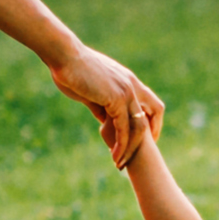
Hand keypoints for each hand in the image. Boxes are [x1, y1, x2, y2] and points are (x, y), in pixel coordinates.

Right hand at [51, 44, 163, 168]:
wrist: (64, 56)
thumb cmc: (71, 70)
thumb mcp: (91, 91)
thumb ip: (101, 106)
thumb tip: (104, 121)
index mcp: (128, 80)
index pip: (151, 103)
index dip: (151, 121)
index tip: (143, 138)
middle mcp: (132, 85)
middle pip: (154, 113)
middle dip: (149, 137)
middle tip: (138, 155)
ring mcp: (126, 91)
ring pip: (139, 126)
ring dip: (132, 147)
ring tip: (120, 163)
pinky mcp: (116, 99)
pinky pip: (124, 128)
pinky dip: (121, 144)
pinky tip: (114, 155)